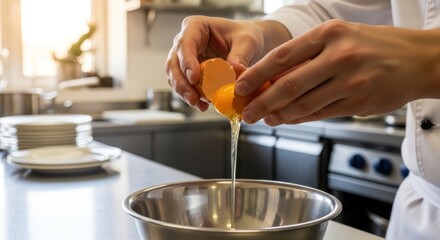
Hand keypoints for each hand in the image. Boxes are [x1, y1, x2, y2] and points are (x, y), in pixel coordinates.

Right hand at [165, 16, 289, 110]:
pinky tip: (203, 105)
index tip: (194, 78)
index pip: (185, 43)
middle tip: (193, 98)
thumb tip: (235, 71)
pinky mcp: (189, 73)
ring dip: (184, 93)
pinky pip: (185, 86)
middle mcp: (185, 42)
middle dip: (181, 83)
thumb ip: (241, 55)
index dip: (186, 61)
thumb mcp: (247, 42)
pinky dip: (192, 97)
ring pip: (175, 77)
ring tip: (199, 104)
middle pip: (174, 63)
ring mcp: (184, 58)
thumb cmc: (245, 36)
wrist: (247, 46)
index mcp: (195, 27)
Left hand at [236, 19, 439, 124]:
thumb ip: (307, 56)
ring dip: (278, 115)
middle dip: (261, 102)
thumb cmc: (374, 46)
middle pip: (288, 85)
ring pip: (303, 104)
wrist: (419, 59)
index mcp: (329, 34)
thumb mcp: (338, 37)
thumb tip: (272, 79)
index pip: (281, 56)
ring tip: (264, 118)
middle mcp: (339, 56)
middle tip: (246, 112)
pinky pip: (320, 114)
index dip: (256, 75)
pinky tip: (287, 120)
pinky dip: (299, 119)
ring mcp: (350, 82)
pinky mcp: (358, 103)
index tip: (240, 87)